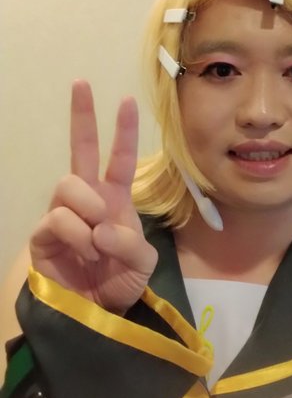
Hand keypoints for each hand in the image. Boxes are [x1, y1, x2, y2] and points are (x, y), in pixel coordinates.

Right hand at [30, 80, 157, 313]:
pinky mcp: (43, 235)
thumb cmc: (120, 281)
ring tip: (98, 239)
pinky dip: (77, 234)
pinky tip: (86, 249)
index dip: (123, 131)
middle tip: (81, 84)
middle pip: (80, 150)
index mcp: (115, 198)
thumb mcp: (142, 263)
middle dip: (82, 115)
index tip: (126, 100)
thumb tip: (102, 227)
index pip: (118, 158)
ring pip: (68, 185)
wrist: (97, 313)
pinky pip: (58, 219)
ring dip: (88, 208)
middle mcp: (88, 199)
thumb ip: (130, 242)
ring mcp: (63, 214)